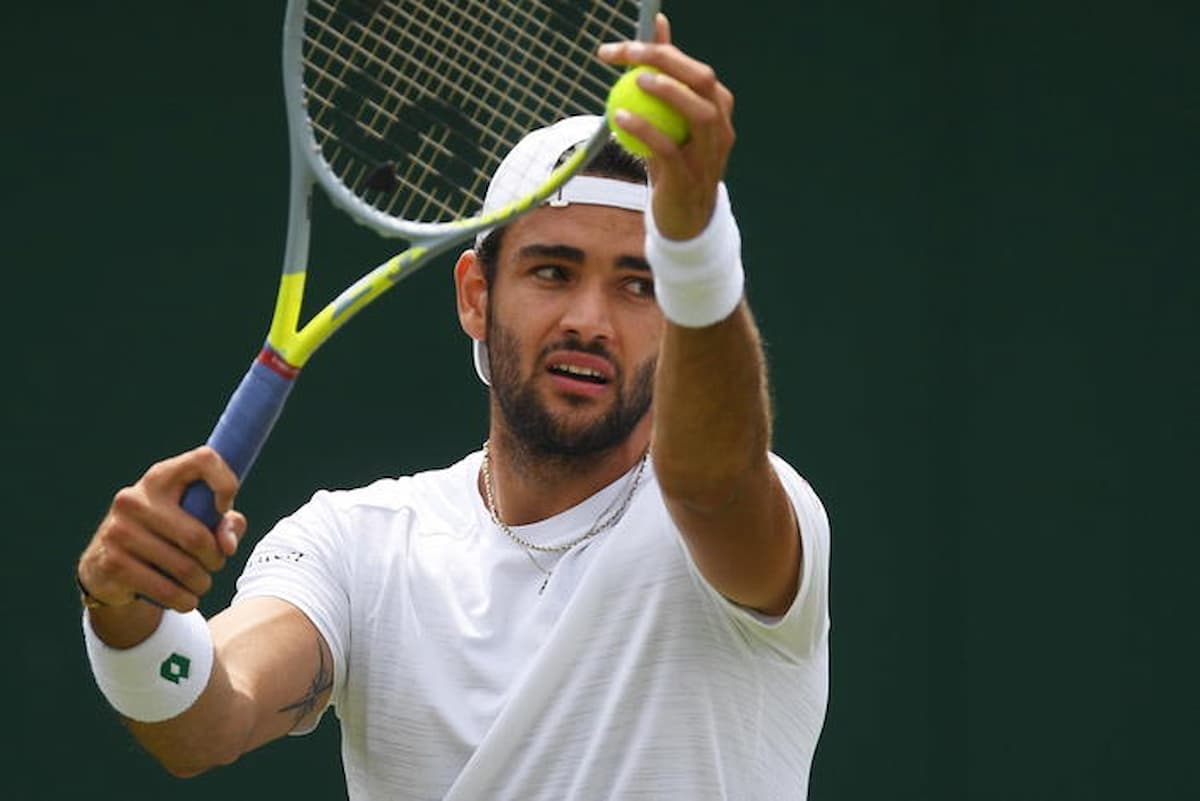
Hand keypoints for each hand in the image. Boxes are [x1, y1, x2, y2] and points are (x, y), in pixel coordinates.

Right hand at [78, 447, 245, 612]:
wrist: (107, 567)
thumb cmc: (166, 536)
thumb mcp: (197, 521)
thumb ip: (225, 524)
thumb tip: (227, 545)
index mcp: (161, 477)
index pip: (204, 460)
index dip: (225, 482)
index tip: (225, 507)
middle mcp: (135, 498)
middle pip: (196, 536)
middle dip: (215, 558)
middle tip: (215, 565)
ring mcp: (119, 530)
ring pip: (183, 567)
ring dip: (201, 583)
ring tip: (201, 584)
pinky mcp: (112, 562)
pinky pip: (163, 589)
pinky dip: (183, 599)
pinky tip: (186, 599)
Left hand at [598, 13, 734, 239]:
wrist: (684, 217)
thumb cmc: (673, 160)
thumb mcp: (668, 118)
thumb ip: (663, 74)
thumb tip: (656, 25)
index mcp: (718, 106)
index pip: (694, 68)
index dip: (661, 50)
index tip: (621, 48)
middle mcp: (721, 126)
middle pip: (703, 81)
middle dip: (666, 60)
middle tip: (630, 54)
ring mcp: (710, 153)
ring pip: (700, 113)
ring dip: (668, 92)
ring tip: (637, 80)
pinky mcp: (691, 177)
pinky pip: (669, 149)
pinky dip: (645, 130)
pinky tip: (619, 117)